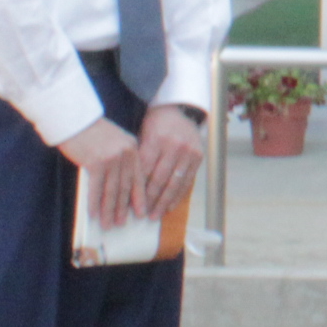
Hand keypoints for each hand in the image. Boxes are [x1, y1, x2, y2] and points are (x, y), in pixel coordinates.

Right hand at [57, 117, 142, 224]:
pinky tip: (94, 215)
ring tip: (108, 224)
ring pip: (112, 191)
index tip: (142, 213)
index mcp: (133, 148)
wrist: (74, 118)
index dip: (139, 198)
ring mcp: (112, 158)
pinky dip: (95, 203)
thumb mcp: (114, 141)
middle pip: (126, 187)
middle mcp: (126, 153)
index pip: (138, 178)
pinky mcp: (96, 162)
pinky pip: (96, 188)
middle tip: (122, 224)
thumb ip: (122, 158)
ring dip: (109, 210)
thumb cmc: (92, 131)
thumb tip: (121, 186)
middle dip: (124, 209)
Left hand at [137, 104, 205, 221]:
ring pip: (175, 183)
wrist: (177, 110)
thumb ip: (139, 159)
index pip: (145, 170)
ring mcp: (188, 151)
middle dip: (151, 199)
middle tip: (143, 215)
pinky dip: (179, 195)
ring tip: (156, 215)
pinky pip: (188, 181)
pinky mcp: (198, 157)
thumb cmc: (154, 125)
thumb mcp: (142, 136)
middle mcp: (174, 145)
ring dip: (164, 202)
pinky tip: (170, 207)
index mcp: (157, 139)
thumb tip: (127, 188)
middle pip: (160, 179)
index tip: (130, 204)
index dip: (138, 188)